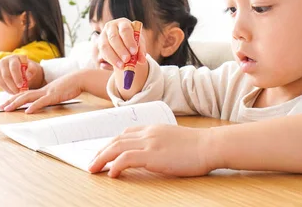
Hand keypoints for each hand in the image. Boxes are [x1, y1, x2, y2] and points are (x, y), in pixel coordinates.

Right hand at [0, 55, 44, 93]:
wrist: (21, 66)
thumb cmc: (28, 67)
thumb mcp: (32, 66)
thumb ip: (32, 70)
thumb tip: (28, 77)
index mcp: (13, 58)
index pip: (14, 68)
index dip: (17, 77)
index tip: (21, 85)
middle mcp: (4, 62)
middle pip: (6, 75)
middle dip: (12, 85)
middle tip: (18, 91)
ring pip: (2, 80)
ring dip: (9, 88)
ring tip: (17, 93)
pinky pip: (0, 83)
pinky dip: (6, 89)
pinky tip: (13, 92)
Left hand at [0, 70, 83, 112]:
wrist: (80, 79)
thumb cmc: (72, 85)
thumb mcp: (59, 91)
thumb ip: (52, 95)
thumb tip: (48, 100)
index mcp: (43, 90)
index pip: (26, 93)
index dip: (15, 98)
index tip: (6, 103)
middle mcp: (42, 90)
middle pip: (23, 95)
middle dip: (11, 101)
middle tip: (0, 107)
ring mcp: (48, 92)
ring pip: (28, 97)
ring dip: (16, 103)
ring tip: (7, 108)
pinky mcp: (54, 95)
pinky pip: (42, 102)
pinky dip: (34, 106)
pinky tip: (27, 111)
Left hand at [88, 125, 218, 177]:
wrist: (210, 145)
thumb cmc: (198, 146)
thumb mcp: (175, 139)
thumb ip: (161, 142)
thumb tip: (153, 154)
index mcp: (154, 128)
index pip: (126, 133)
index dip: (112, 143)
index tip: (104, 152)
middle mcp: (149, 133)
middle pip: (117, 139)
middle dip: (101, 151)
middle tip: (92, 163)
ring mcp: (150, 143)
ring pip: (117, 148)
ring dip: (102, 158)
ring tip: (93, 169)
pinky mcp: (153, 155)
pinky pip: (126, 159)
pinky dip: (115, 165)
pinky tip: (111, 174)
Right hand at [97, 18, 146, 68]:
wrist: (123, 41)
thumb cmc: (132, 40)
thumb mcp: (139, 43)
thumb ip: (141, 51)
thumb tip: (142, 60)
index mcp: (123, 23)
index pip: (125, 29)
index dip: (129, 41)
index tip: (134, 52)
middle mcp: (111, 26)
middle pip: (113, 37)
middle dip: (121, 50)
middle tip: (127, 60)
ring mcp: (103, 35)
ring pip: (105, 46)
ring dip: (114, 57)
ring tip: (122, 66)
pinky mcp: (99, 44)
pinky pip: (103, 53)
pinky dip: (110, 60)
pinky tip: (117, 65)